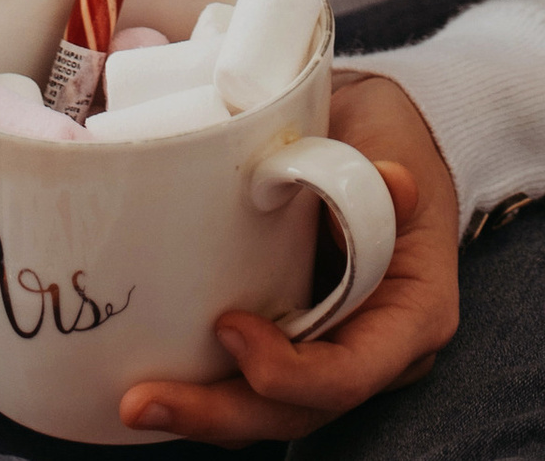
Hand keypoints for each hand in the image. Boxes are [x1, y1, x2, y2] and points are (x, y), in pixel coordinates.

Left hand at [119, 74, 459, 444]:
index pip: (350, 375)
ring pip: (266, 407)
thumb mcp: (393, 146)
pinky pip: (247, 378)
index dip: (288, 371)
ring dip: (200, 410)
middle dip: (220, 413)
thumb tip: (394, 185)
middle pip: (297, 411)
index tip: (229, 327)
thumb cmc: (388, 138)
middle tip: (142, 401)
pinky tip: (148, 376)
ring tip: (133, 402)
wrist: (373, 130)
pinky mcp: (288, 335)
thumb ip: (384, 174)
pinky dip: (203, 382)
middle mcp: (372, 351)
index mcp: (410, 316)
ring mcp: (327, 350)